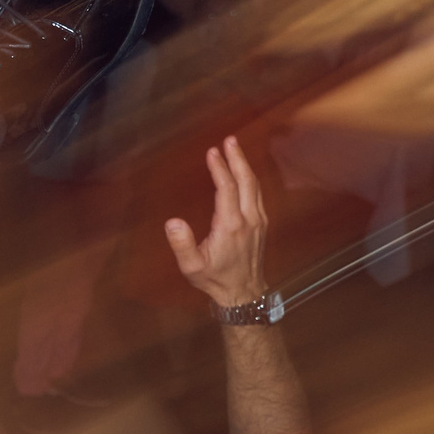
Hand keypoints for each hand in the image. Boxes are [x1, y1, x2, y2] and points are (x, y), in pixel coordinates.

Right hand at [165, 136, 268, 307]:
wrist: (244, 292)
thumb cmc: (215, 279)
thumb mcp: (192, 266)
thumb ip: (182, 244)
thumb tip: (172, 221)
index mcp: (230, 226)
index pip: (227, 188)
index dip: (219, 168)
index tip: (212, 152)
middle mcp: (248, 219)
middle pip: (246, 181)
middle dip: (237, 159)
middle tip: (229, 140)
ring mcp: (258, 221)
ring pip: (255, 185)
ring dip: (245, 165)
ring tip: (235, 149)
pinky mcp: (261, 224)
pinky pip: (258, 194)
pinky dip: (250, 178)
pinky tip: (243, 172)